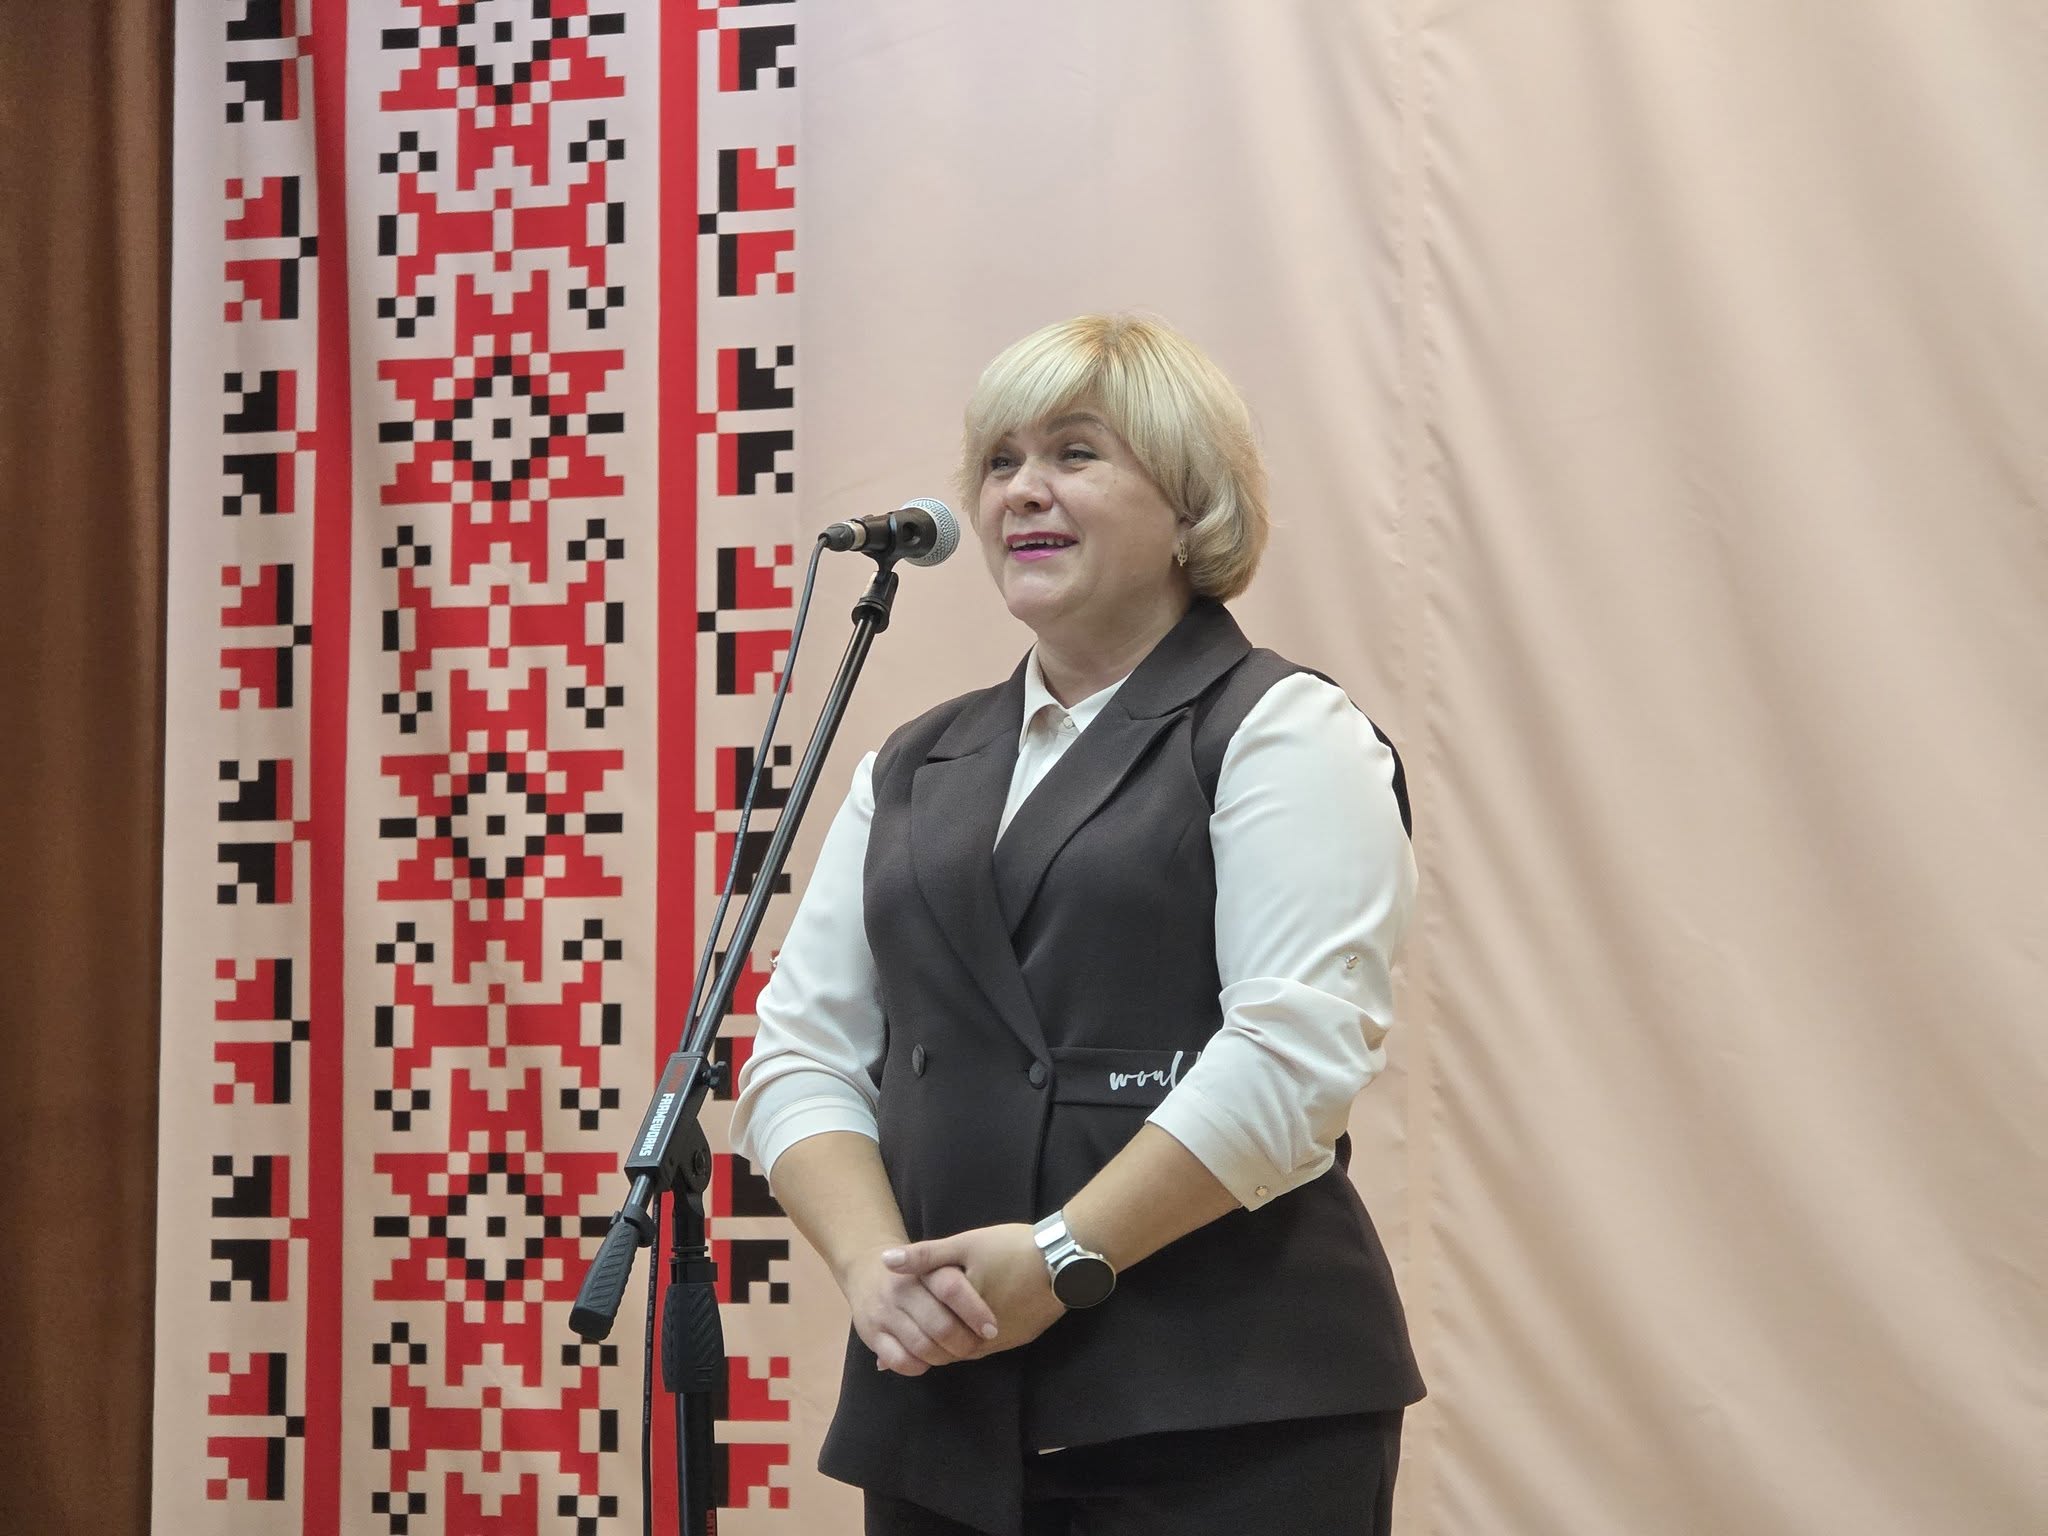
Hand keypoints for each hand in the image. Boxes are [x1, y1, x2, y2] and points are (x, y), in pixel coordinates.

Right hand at [837, 1244, 998, 1377]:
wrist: (866, 1270)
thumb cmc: (916, 1273)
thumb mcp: (935, 1264)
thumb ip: (960, 1283)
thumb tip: (990, 1317)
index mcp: (922, 1268)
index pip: (951, 1288)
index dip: (975, 1311)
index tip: (992, 1329)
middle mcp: (901, 1289)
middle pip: (940, 1324)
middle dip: (964, 1342)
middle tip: (977, 1347)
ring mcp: (884, 1312)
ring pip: (922, 1345)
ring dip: (944, 1356)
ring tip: (956, 1354)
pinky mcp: (871, 1334)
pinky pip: (899, 1360)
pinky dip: (918, 1366)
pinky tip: (927, 1361)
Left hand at [883, 1223, 1065, 1357]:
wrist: (1066, 1258)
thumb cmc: (1013, 1249)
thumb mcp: (966, 1245)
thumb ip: (925, 1256)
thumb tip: (885, 1262)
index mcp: (965, 1317)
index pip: (931, 1341)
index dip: (911, 1341)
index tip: (896, 1343)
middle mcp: (986, 1337)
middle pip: (951, 1351)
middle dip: (931, 1346)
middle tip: (910, 1343)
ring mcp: (1007, 1340)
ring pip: (971, 1351)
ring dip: (954, 1344)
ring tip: (939, 1333)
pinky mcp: (1024, 1336)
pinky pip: (991, 1345)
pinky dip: (976, 1338)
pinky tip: (972, 1326)